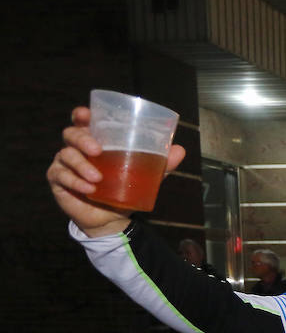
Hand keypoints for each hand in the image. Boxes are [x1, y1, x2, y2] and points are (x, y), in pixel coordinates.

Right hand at [47, 106, 186, 236]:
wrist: (111, 218)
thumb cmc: (124, 188)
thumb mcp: (144, 176)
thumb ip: (160, 164)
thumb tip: (180, 150)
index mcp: (95, 141)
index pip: (83, 122)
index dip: (81, 115)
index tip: (85, 114)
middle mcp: (77, 148)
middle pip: (71, 134)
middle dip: (83, 139)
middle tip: (97, 150)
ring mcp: (65, 163)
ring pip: (66, 155)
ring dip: (82, 165)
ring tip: (97, 178)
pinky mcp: (58, 180)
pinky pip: (61, 176)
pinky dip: (75, 182)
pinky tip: (88, 189)